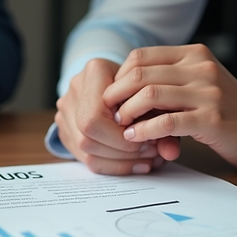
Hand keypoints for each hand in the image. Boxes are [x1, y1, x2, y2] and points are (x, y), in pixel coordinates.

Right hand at [54, 58, 163, 174]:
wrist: (121, 76)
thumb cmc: (143, 84)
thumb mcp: (157, 97)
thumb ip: (164, 121)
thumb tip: (170, 152)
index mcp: (95, 72)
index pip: (94, 119)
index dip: (120, 138)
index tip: (147, 140)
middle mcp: (75, 89)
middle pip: (86, 138)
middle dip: (122, 152)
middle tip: (150, 153)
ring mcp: (66, 108)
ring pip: (84, 150)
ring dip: (119, 161)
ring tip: (146, 158)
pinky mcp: (66, 127)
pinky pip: (84, 156)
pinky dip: (113, 164)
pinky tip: (135, 163)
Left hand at [106, 44, 236, 170]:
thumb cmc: (230, 112)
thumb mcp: (199, 86)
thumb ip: (169, 82)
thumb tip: (120, 93)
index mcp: (194, 55)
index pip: (140, 57)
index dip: (119, 78)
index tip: (111, 98)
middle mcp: (201, 68)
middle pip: (139, 73)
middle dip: (116, 95)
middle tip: (108, 113)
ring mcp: (208, 92)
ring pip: (149, 94)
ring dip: (127, 113)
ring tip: (121, 127)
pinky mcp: (211, 120)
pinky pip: (166, 122)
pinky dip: (143, 130)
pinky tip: (135, 138)